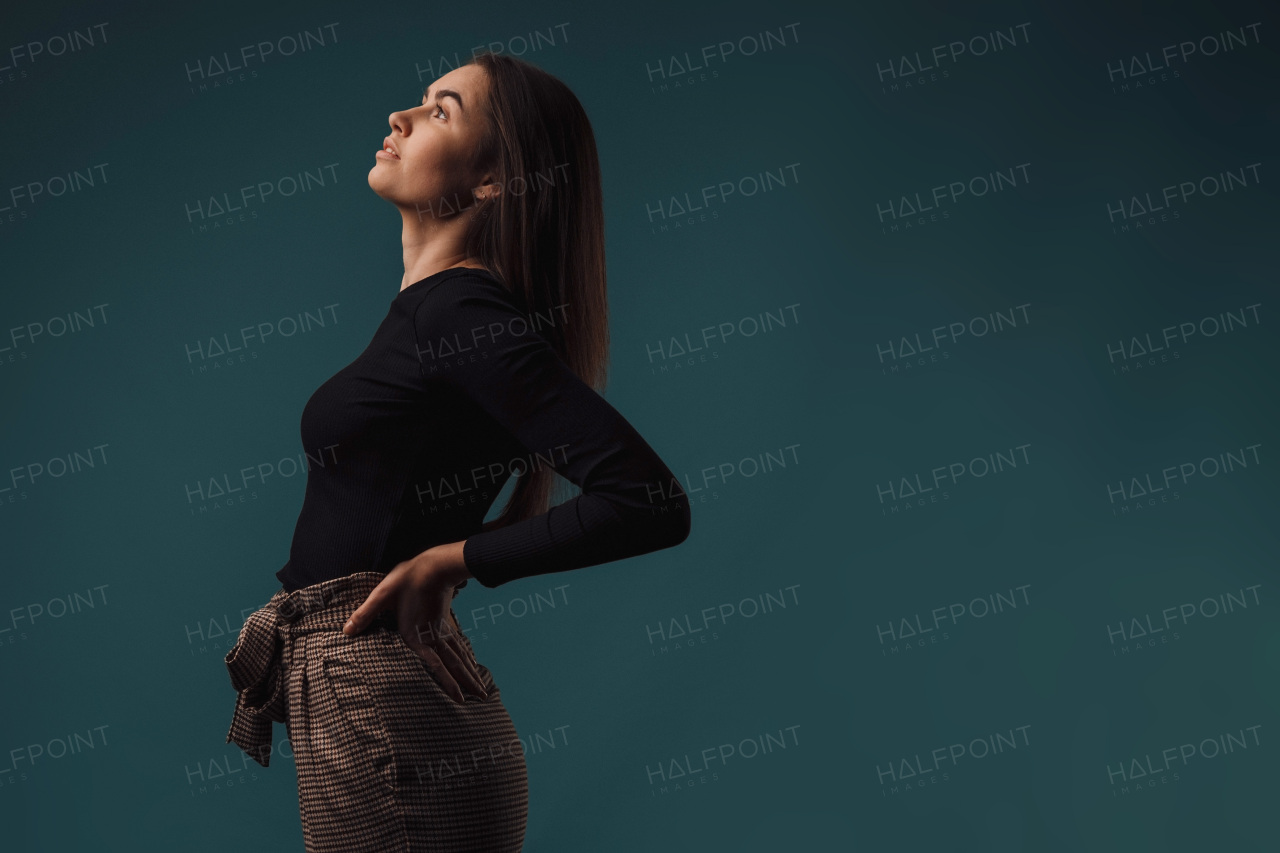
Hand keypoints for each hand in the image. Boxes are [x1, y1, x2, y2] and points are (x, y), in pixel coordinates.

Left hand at [342, 548, 486, 703]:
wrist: (434, 564)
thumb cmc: (407, 579)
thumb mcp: (382, 595)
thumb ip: (364, 615)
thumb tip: (346, 631)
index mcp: (416, 635)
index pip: (436, 666)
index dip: (448, 684)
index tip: (459, 699)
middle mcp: (432, 636)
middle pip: (454, 664)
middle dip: (467, 683)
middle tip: (481, 698)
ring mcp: (442, 629)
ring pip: (459, 655)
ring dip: (470, 672)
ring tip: (481, 687)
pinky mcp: (445, 621)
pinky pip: (458, 643)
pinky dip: (466, 655)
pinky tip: (470, 661)